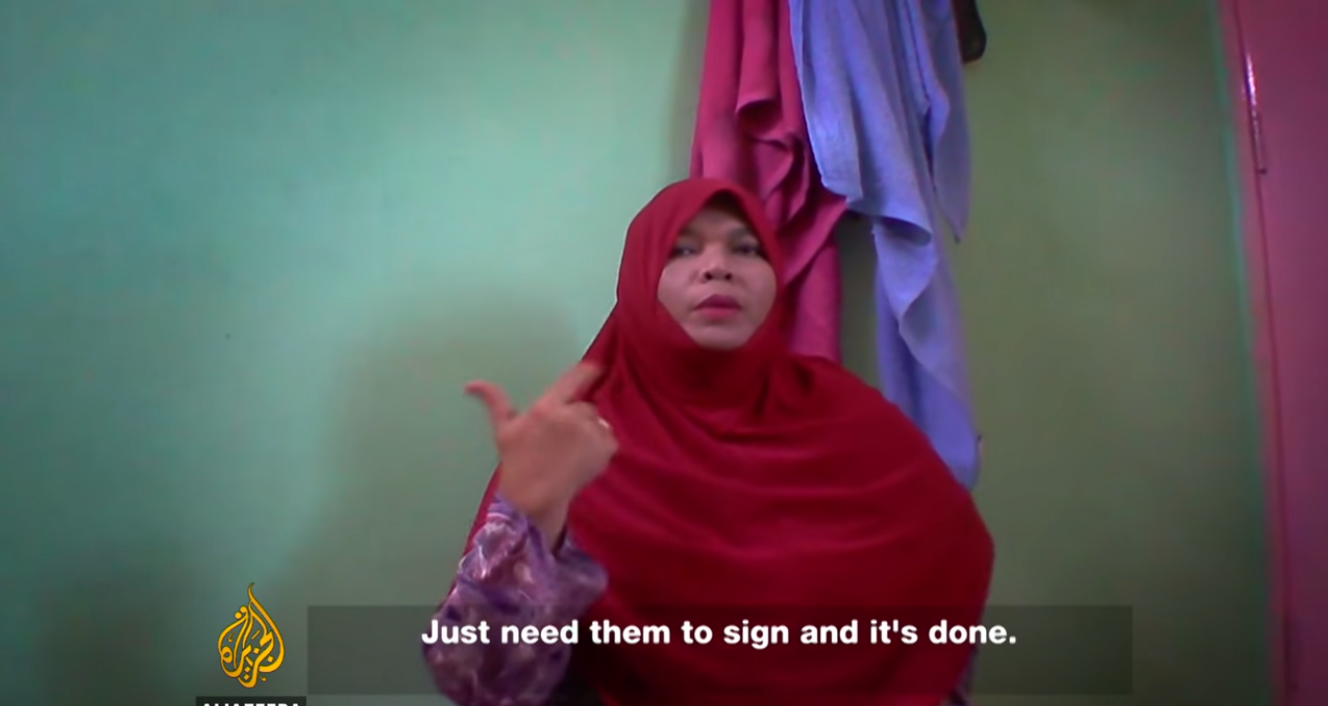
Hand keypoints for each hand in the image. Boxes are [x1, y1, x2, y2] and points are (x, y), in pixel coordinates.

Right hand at [464, 362, 617, 545]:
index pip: (574, 379)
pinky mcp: (604, 450)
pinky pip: (608, 439)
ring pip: (597, 423)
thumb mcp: (503, 430)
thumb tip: (470, 384)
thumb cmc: (516, 462)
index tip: (594, 368)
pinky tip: (582, 460)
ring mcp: (590, 433)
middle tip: (561, 441)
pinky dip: (600, 448)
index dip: (587, 371)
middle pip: (584, 407)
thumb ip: (494, 401)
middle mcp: (571, 417)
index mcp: (547, 408)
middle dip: (576, 419)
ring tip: (570, 453)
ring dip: (589, 433)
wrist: (533, 498)